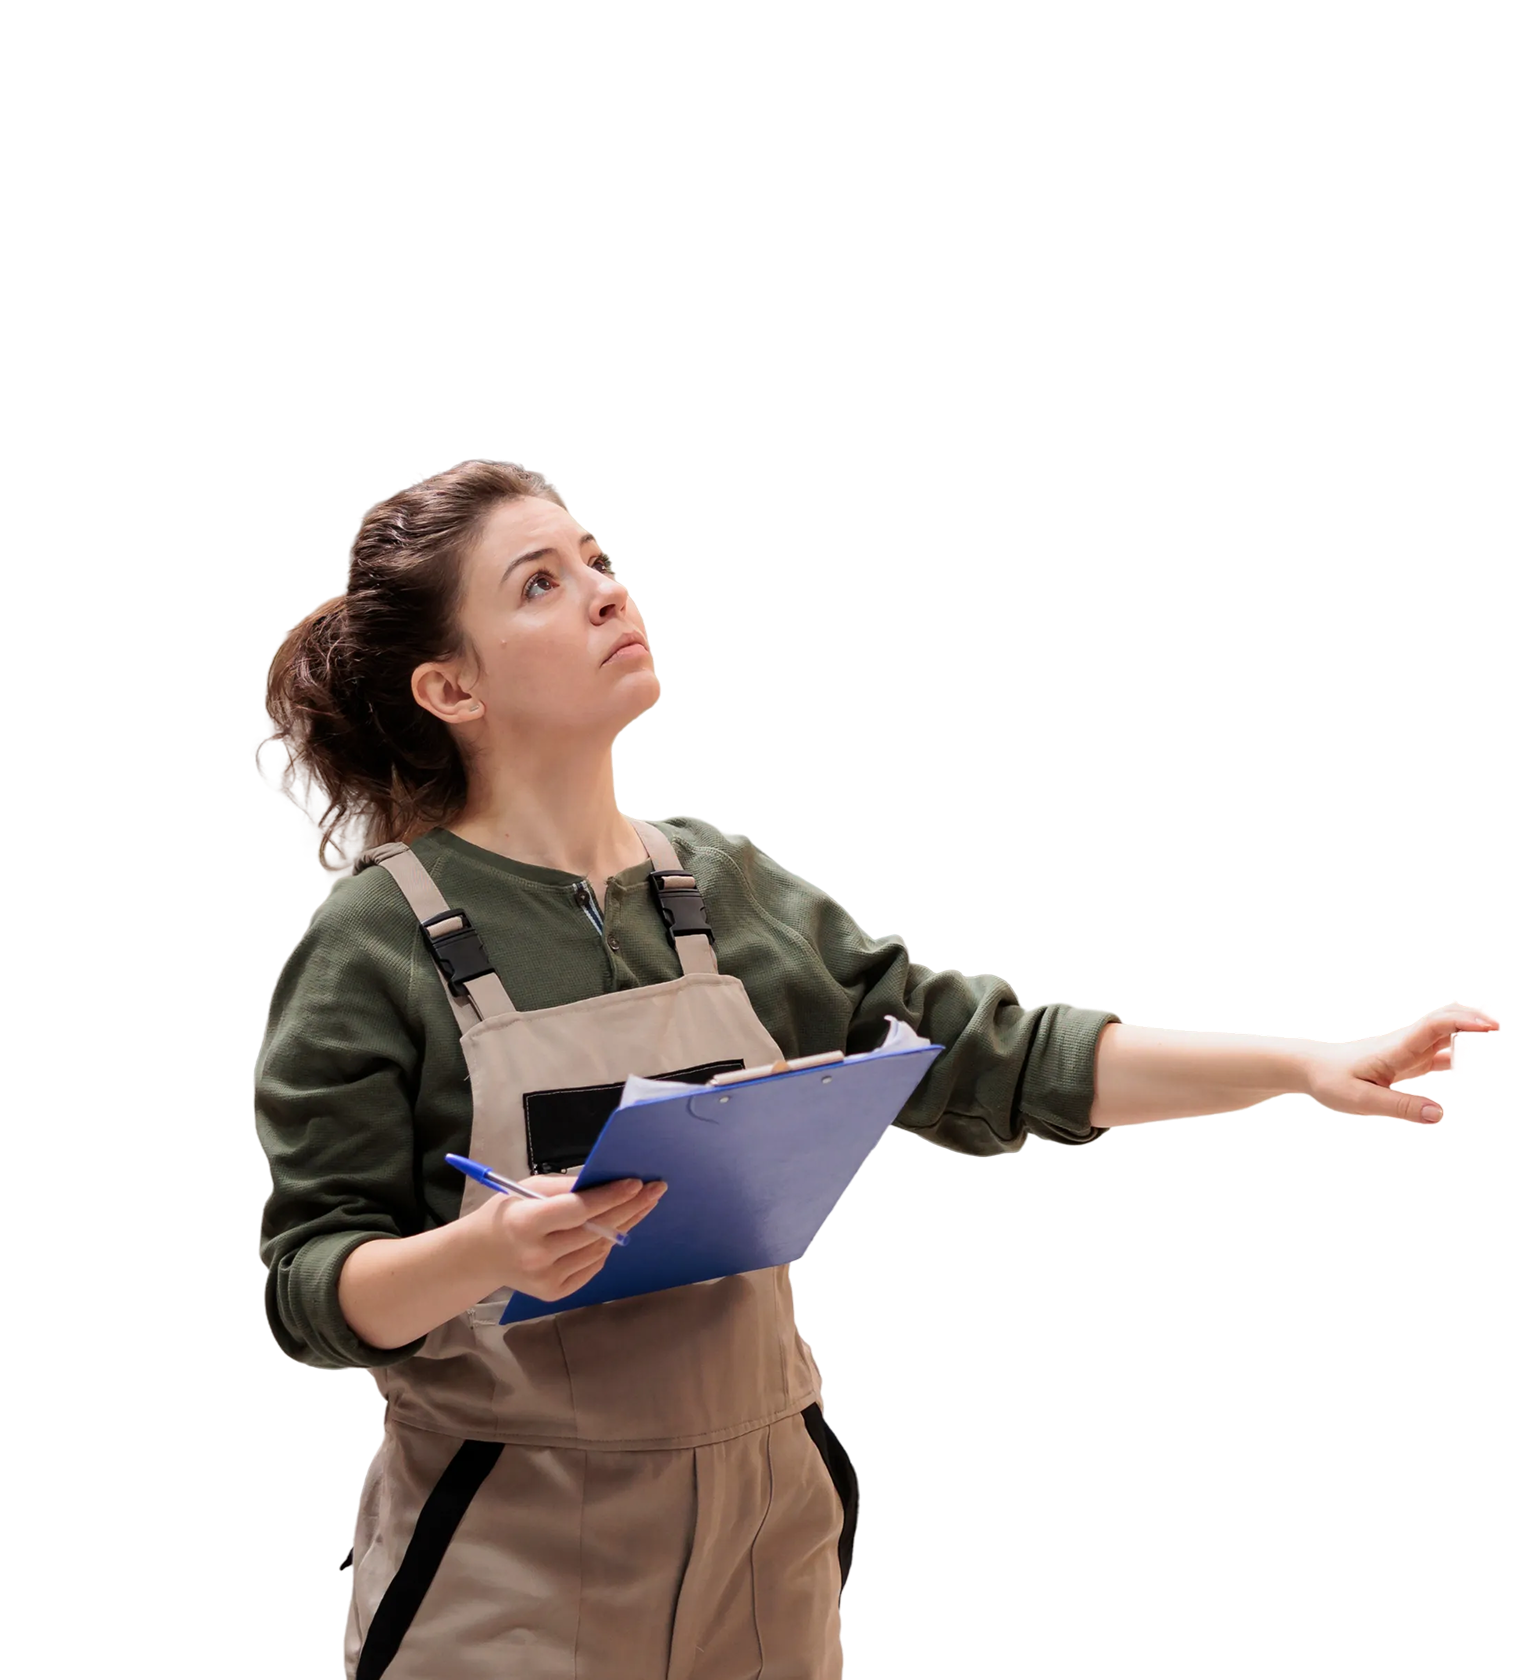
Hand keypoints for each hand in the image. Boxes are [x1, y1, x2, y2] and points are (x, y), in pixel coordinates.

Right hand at [467, 1173, 667, 1300]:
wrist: (481, 1255)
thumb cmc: (507, 1213)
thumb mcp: (527, 1189)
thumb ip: (565, 1188)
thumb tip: (606, 1180)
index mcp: (525, 1223)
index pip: (577, 1210)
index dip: (609, 1197)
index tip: (637, 1183)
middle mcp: (536, 1256)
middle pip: (595, 1231)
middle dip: (629, 1208)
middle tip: (656, 1190)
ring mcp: (546, 1279)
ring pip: (599, 1249)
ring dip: (623, 1226)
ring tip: (640, 1206)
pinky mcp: (554, 1293)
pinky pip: (593, 1266)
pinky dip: (605, 1246)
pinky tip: (614, 1229)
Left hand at [1298, 1000, 1499, 1125]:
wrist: (1309, 1067)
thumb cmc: (1332, 1081)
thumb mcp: (1362, 1101)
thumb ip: (1401, 1106)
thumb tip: (1441, 1113)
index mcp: (1395, 1049)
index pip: (1433, 1026)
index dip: (1462, 1023)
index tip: (1490, 1027)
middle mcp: (1404, 1043)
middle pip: (1443, 1020)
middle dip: (1472, 1018)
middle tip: (1501, 1026)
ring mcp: (1406, 1049)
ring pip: (1441, 1032)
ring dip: (1466, 1029)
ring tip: (1493, 1032)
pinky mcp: (1405, 1059)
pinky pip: (1435, 1049)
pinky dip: (1455, 1048)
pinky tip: (1466, 1057)